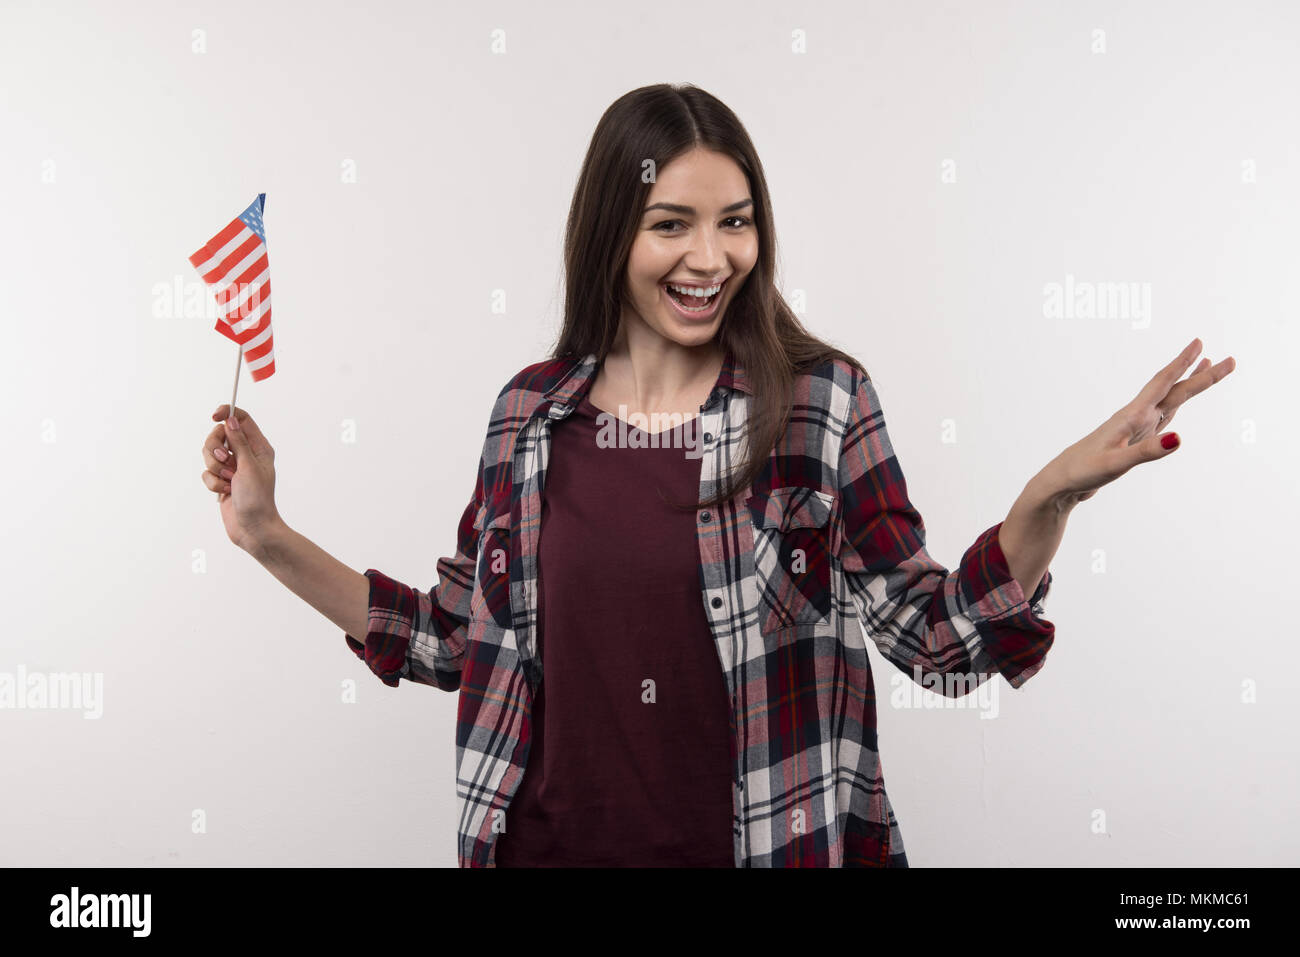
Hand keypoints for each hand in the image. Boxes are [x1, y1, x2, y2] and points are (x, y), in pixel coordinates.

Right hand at [199, 404, 281, 551]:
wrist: (252, 528)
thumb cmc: (257, 499)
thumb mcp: (249, 466)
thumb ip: (238, 442)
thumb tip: (231, 419)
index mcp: (258, 447)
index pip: (242, 419)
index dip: (227, 414)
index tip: (214, 417)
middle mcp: (245, 455)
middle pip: (219, 435)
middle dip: (215, 448)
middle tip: (224, 461)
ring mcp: (232, 468)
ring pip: (209, 454)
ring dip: (214, 468)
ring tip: (227, 481)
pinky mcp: (221, 481)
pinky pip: (206, 473)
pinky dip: (212, 482)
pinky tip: (225, 492)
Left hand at [1047, 338, 1236, 506]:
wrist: (1062, 483)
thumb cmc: (1083, 472)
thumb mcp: (1115, 464)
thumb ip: (1146, 452)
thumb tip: (1179, 438)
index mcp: (1131, 417)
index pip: (1162, 384)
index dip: (1182, 363)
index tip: (1200, 343)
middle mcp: (1135, 418)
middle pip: (1174, 391)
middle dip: (1201, 375)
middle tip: (1230, 360)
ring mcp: (1135, 429)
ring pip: (1169, 402)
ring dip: (1190, 385)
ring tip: (1207, 367)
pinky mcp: (1133, 441)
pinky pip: (1161, 419)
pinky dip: (1175, 408)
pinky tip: (1177, 405)